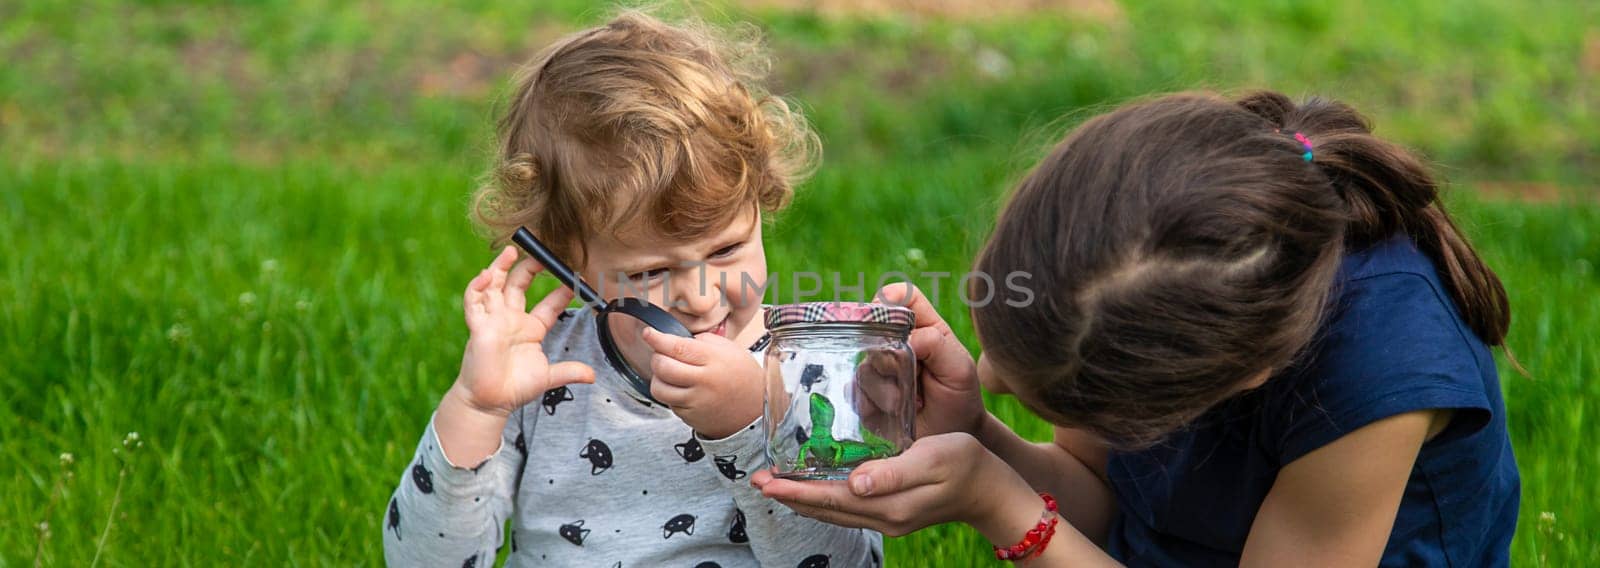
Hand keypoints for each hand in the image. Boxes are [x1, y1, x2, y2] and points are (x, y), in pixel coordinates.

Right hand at [454, 246, 595, 415]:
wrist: (489, 403)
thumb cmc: (515, 388)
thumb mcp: (548, 377)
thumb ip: (570, 371)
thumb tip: (593, 376)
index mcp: (531, 328)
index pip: (549, 303)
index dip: (562, 290)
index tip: (576, 279)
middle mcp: (512, 319)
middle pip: (519, 285)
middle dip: (530, 268)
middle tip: (543, 255)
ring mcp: (494, 320)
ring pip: (495, 286)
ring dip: (500, 267)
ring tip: (510, 251)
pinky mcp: (478, 326)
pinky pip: (474, 301)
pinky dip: (478, 286)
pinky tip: (486, 274)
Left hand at [641, 327, 764, 438]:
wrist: (755, 411)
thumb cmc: (742, 376)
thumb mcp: (730, 350)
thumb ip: (703, 341)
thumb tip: (675, 339)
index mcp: (714, 360)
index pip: (677, 347)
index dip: (657, 339)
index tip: (648, 333)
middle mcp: (703, 381)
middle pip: (663, 367)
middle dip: (656, 357)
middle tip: (662, 354)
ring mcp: (696, 402)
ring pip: (659, 388)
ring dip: (658, 377)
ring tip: (669, 373)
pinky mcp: (690, 417)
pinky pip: (669, 403)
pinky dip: (670, 394)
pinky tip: (682, 389)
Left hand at [751, 432, 1042, 540]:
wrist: (993, 490)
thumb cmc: (967, 463)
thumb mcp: (933, 458)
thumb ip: (893, 472)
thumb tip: (855, 484)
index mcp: (889, 504)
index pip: (831, 500)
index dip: (796, 491)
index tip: (766, 481)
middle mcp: (884, 517)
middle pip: (826, 510)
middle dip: (790, 496)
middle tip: (758, 480)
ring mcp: (888, 518)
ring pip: (835, 512)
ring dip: (804, 499)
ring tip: (777, 484)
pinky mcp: (893, 512)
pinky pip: (848, 508)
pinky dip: (826, 498)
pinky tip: (817, 486)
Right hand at [875, 283, 985, 436]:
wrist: (949, 438)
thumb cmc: (959, 398)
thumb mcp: (959, 368)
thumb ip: (936, 344)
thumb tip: (905, 338)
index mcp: (921, 327)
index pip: (898, 296)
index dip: (888, 301)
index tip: (888, 321)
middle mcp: (893, 344)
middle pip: (871, 333)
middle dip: (890, 359)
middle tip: (911, 378)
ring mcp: (876, 370)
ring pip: (863, 367)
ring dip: (887, 390)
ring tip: (910, 403)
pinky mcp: (863, 396)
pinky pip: (854, 393)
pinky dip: (874, 406)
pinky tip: (894, 414)